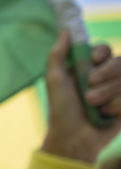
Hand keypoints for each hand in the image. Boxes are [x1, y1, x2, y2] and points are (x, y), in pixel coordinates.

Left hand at [42, 30, 120, 161]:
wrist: (73, 139)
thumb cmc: (61, 110)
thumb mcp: (55, 80)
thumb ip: (57, 54)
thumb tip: (64, 30)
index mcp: (88, 69)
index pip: (104, 50)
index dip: (102, 52)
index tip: (94, 59)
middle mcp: (104, 78)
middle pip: (119, 62)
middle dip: (105, 75)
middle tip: (89, 88)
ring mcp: (117, 91)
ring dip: (107, 93)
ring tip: (92, 105)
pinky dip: (116, 106)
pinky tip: (105, 115)